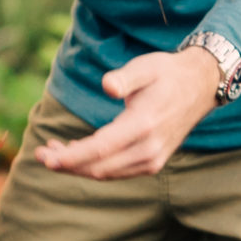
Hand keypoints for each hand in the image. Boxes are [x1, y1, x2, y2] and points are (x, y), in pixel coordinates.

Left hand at [34, 47, 221, 180]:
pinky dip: (94, 167)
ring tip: (53, 151)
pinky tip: (76, 153)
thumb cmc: (167, 73)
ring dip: (77, 166)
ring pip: (106, 173)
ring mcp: (153, 160)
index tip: (46, 157)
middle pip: (99, 167)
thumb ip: (125, 77)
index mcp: (144, 125)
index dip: (71, 156)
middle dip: (66, 164)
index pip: (100, 149)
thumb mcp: (146, 66)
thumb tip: (107, 85)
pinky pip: (116, 171)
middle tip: (40, 154)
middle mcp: (150, 149)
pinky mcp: (152, 163)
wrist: (200, 86)